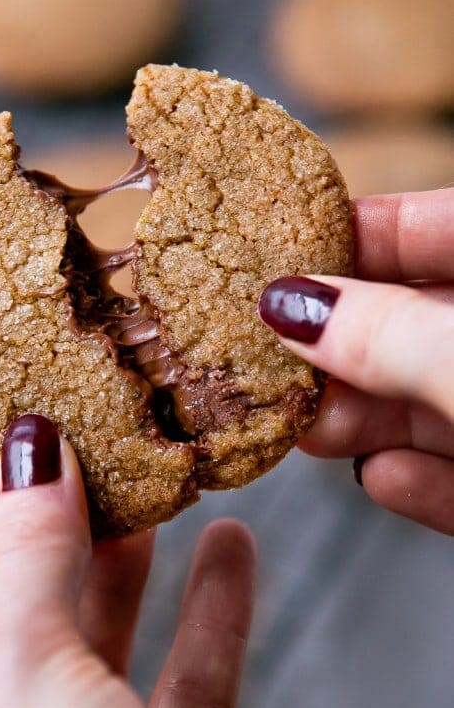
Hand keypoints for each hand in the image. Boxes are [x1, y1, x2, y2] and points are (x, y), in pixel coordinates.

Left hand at [0, 374, 254, 707]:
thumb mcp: (24, 688)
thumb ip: (28, 562)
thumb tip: (29, 450)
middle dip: (27, 500)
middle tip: (51, 406)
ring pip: (90, 629)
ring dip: (126, 549)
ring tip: (148, 466)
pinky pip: (174, 683)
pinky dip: (204, 614)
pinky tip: (229, 548)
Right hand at [258, 187, 453, 533]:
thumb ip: (386, 335)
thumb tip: (290, 306)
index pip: (437, 226)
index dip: (358, 233)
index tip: (281, 253)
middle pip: (424, 324)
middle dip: (347, 347)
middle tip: (271, 357)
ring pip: (438, 402)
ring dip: (371, 419)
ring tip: (309, 429)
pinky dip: (424, 481)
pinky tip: (383, 479)